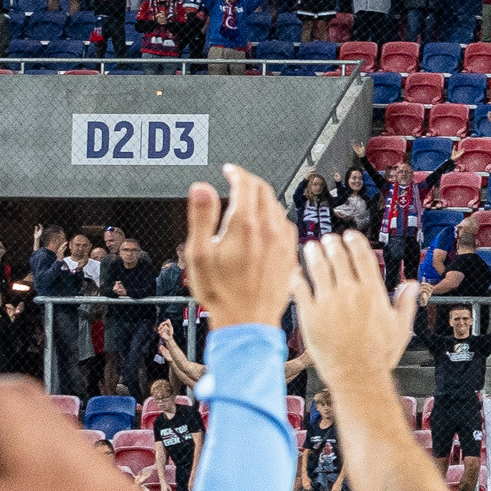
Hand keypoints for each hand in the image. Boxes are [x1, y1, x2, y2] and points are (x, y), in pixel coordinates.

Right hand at [181, 164, 295, 327]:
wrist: (247, 321)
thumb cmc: (221, 292)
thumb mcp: (199, 253)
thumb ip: (201, 216)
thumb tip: (202, 187)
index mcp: (245, 226)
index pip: (246, 184)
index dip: (236, 172)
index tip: (229, 170)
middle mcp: (269, 230)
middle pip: (264, 191)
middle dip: (250, 181)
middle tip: (237, 180)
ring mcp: (283, 243)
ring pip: (277, 207)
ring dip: (263, 198)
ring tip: (249, 200)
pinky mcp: (290, 255)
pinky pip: (286, 225)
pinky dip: (275, 216)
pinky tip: (266, 224)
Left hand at [294, 232, 420, 392]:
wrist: (356, 375)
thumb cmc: (378, 355)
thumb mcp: (400, 328)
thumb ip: (405, 303)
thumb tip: (411, 285)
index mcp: (372, 293)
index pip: (362, 256)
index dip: (355, 242)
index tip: (350, 236)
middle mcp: (349, 292)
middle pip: (338, 257)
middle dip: (332, 244)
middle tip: (328, 240)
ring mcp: (327, 301)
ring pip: (317, 267)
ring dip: (313, 253)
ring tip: (311, 247)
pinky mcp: (310, 313)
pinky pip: (299, 287)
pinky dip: (297, 276)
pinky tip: (296, 271)